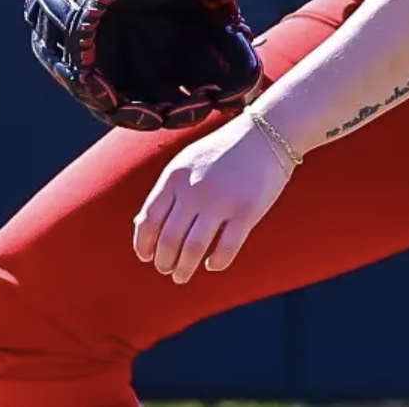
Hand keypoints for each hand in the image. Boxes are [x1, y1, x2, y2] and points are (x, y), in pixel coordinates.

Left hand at [133, 113, 293, 282]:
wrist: (267, 133)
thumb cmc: (223, 151)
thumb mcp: (187, 162)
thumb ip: (167, 191)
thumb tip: (142, 227)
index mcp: (175, 177)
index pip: (148, 220)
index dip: (143, 245)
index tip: (147, 257)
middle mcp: (195, 189)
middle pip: (169, 239)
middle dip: (164, 262)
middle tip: (166, 270)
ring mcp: (222, 201)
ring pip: (193, 249)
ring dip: (184, 269)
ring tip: (181, 276)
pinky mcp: (247, 211)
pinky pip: (226, 249)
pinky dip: (216, 263)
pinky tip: (213, 264)